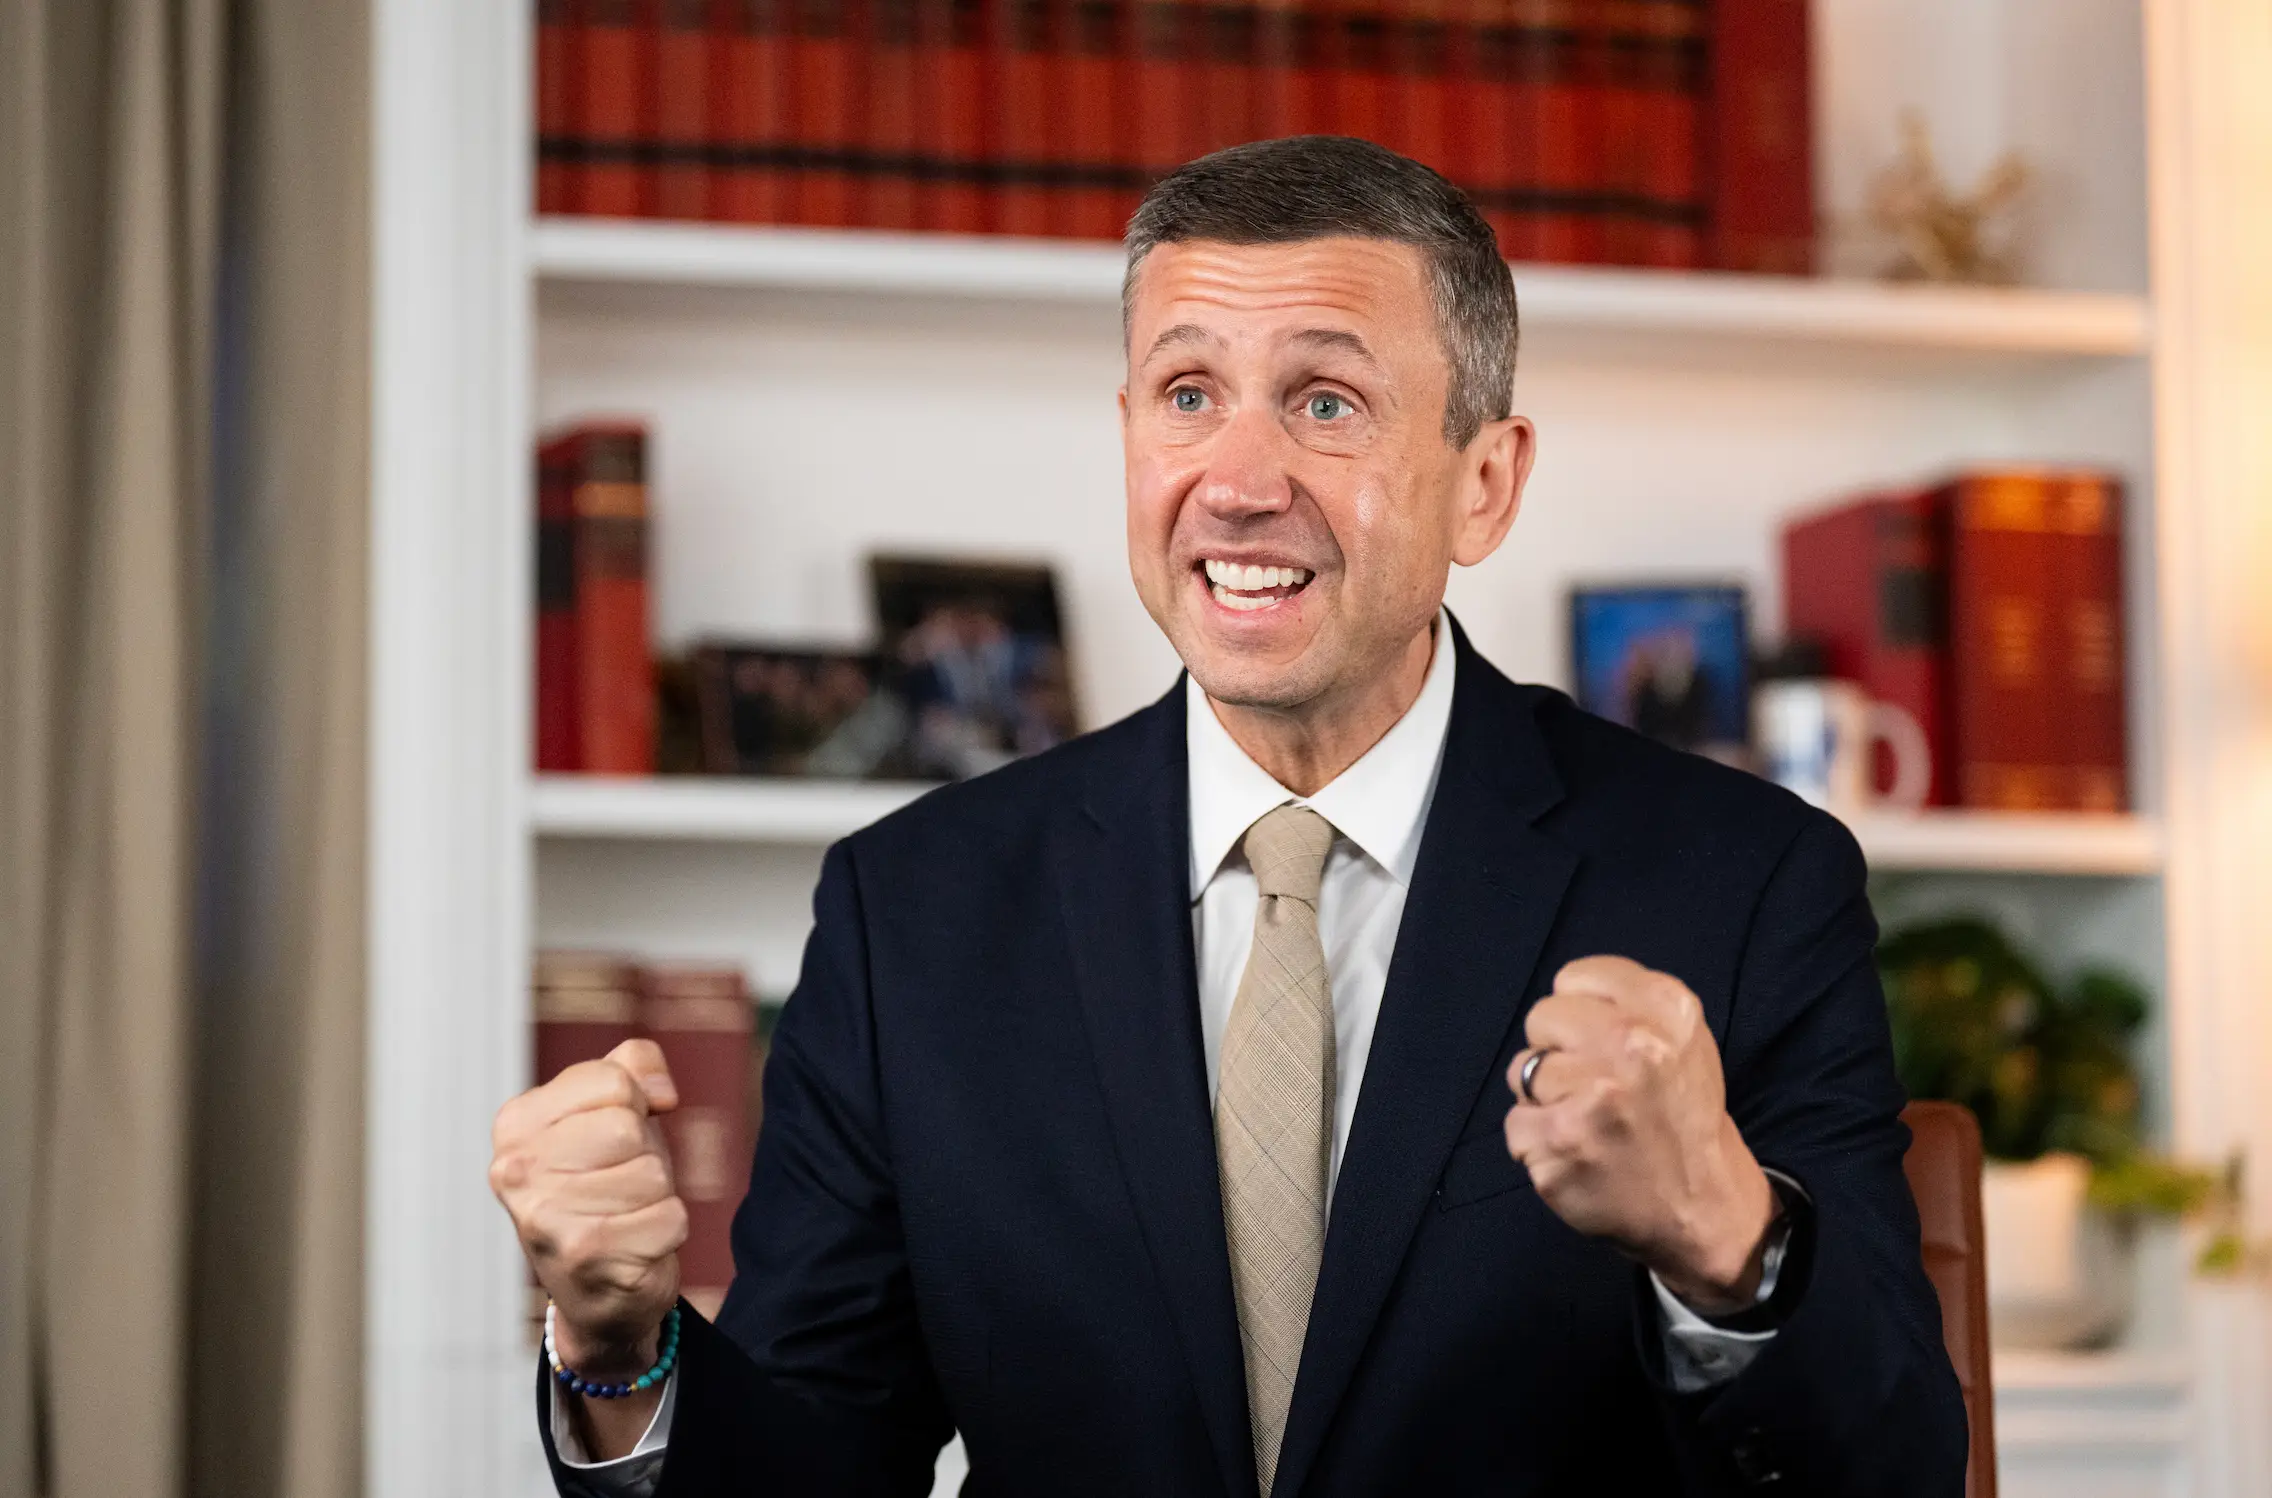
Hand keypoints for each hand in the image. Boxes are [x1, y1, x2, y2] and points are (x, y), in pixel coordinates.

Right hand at [491, 1039, 688, 1373]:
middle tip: (618, 1183)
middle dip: (643, 1154)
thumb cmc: (606, 1183)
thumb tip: (662, 1094)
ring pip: (652, 1174)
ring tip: (623, 1214)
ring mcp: (545, 1218)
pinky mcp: (585, 1259)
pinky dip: (666, 1232)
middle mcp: (516, 1170)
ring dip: (655, 1195)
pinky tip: (633, 1246)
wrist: (597, 1287)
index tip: (609, 1139)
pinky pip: (671, 1218)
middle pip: (629, 1128)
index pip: (614, 1081)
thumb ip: (635, 1064)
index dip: (633, 1106)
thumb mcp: (613, 1109)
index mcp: (516, 1123)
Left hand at [1503, 957, 1776, 1313]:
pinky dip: (1537, 1141)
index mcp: (1666, 1011)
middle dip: (1557, 1050)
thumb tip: (1564, 993)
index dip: (1579, 1011)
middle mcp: (1631, 1046)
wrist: (1701, 1206)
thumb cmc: (1681, 1117)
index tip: (1598, 1041)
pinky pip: (1516, 1122)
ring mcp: (1593, 1098)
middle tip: (1591, 1086)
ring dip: (1544, 1097)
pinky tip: (1575, 1153)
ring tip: (1585, 1121)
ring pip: (1522, 1070)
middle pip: (1541, 1017)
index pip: (1575, 977)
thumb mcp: (1682, 1040)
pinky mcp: (1559, 1143)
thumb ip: (1628, 1003)